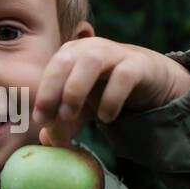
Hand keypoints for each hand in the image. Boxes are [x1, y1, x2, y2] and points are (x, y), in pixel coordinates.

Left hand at [30, 38, 189, 145]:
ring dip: (76, 89)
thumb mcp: (83, 108)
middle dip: (53, 90)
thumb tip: (46, 140)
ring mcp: (114, 53)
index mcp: (70, 54)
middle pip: (64, 61)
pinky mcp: (138, 64)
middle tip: (55, 118)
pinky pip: (123, 76)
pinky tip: (106, 117)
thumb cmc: (107, 88)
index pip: (50, 70)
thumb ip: (65, 123)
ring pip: (91, 61)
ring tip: (71, 115)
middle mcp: (89, 48)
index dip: (43, 94)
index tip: (40, 120)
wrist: (149, 78)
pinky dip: (111, 98)